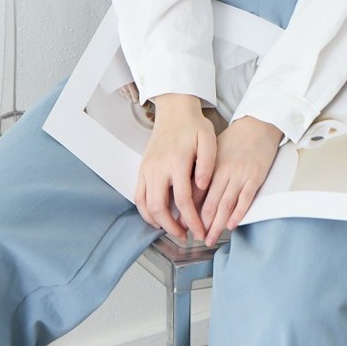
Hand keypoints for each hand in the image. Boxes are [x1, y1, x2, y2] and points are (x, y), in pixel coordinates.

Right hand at [135, 94, 216, 242]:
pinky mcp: (142, 168)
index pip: (183, 200)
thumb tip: (201, 187)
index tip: (200, 232)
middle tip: (185, 236)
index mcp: (176, 162)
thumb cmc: (193, 125)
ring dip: (157, 222)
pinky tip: (157, 217)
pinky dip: (145, 211)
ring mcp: (147, 168)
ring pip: (145, 205)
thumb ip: (207, 164)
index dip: (192, 220)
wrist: (174, 109)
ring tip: (172, 229)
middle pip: (159, 208)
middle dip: (172, 227)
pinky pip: (138, 195)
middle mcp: (158, 167)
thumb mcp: (208, 140)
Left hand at [200, 116, 281, 245]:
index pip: (197, 192)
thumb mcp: (213, 150)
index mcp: (211, 164)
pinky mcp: (255, 177)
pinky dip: (238, 214)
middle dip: (201, 223)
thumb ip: (203, 168)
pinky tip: (231, 225)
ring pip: (225, 205)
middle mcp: (224, 171)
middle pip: (209, 203)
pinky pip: (245, 199)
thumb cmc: (235, 137)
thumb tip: (190, 189)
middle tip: (195, 237)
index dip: (189, 210)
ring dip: (217, 224)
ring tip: (210, 238)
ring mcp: (240, 174)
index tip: (182, 224)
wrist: (258, 124)